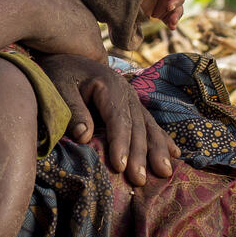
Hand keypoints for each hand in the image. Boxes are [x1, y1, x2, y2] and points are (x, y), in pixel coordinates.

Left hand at [38, 53, 179, 184]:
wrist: (69, 57)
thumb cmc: (61, 75)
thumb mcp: (60, 88)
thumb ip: (73, 111)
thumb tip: (84, 137)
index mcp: (109, 85)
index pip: (118, 119)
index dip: (120, 144)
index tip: (120, 167)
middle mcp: (127, 92)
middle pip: (137, 126)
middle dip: (140, 154)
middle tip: (140, 180)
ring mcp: (133, 99)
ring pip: (148, 126)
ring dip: (157, 150)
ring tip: (165, 172)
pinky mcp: (134, 105)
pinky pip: (150, 124)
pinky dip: (162, 139)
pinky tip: (175, 154)